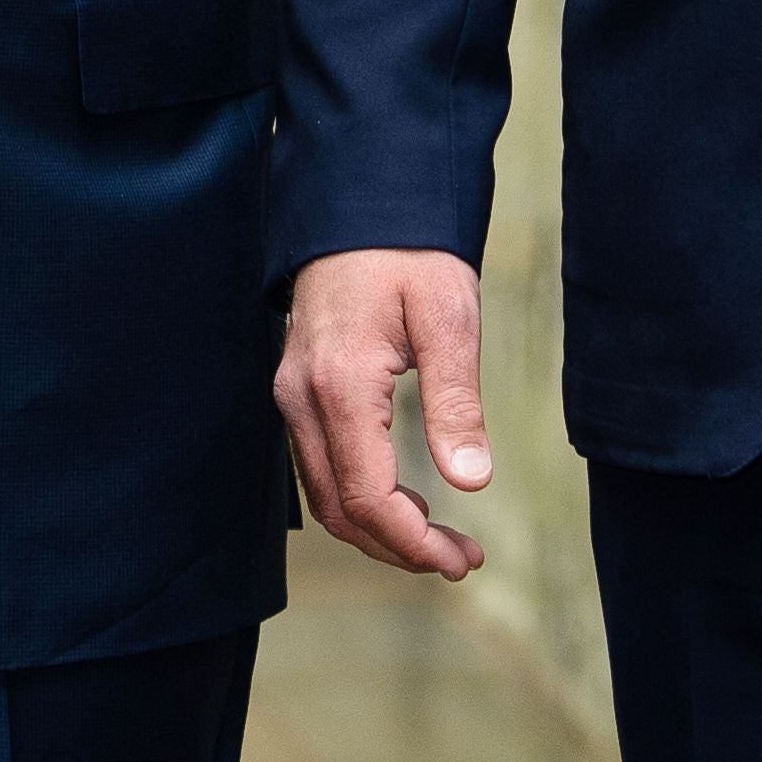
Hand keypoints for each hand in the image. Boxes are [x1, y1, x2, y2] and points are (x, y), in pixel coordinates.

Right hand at [274, 247, 492, 578]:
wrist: (360, 201)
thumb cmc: (410, 252)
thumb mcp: (448, 319)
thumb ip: (456, 403)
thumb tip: (471, 482)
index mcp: (339, 384)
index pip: (367, 496)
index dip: (413, 544)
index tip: (462, 560)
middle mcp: (300, 396)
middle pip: (339, 508)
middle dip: (398, 548)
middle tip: (460, 560)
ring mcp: (291, 391)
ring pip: (324, 492)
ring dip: (378, 529)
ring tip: (440, 539)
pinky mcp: (296, 386)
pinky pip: (318, 463)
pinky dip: (359, 496)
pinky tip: (404, 498)